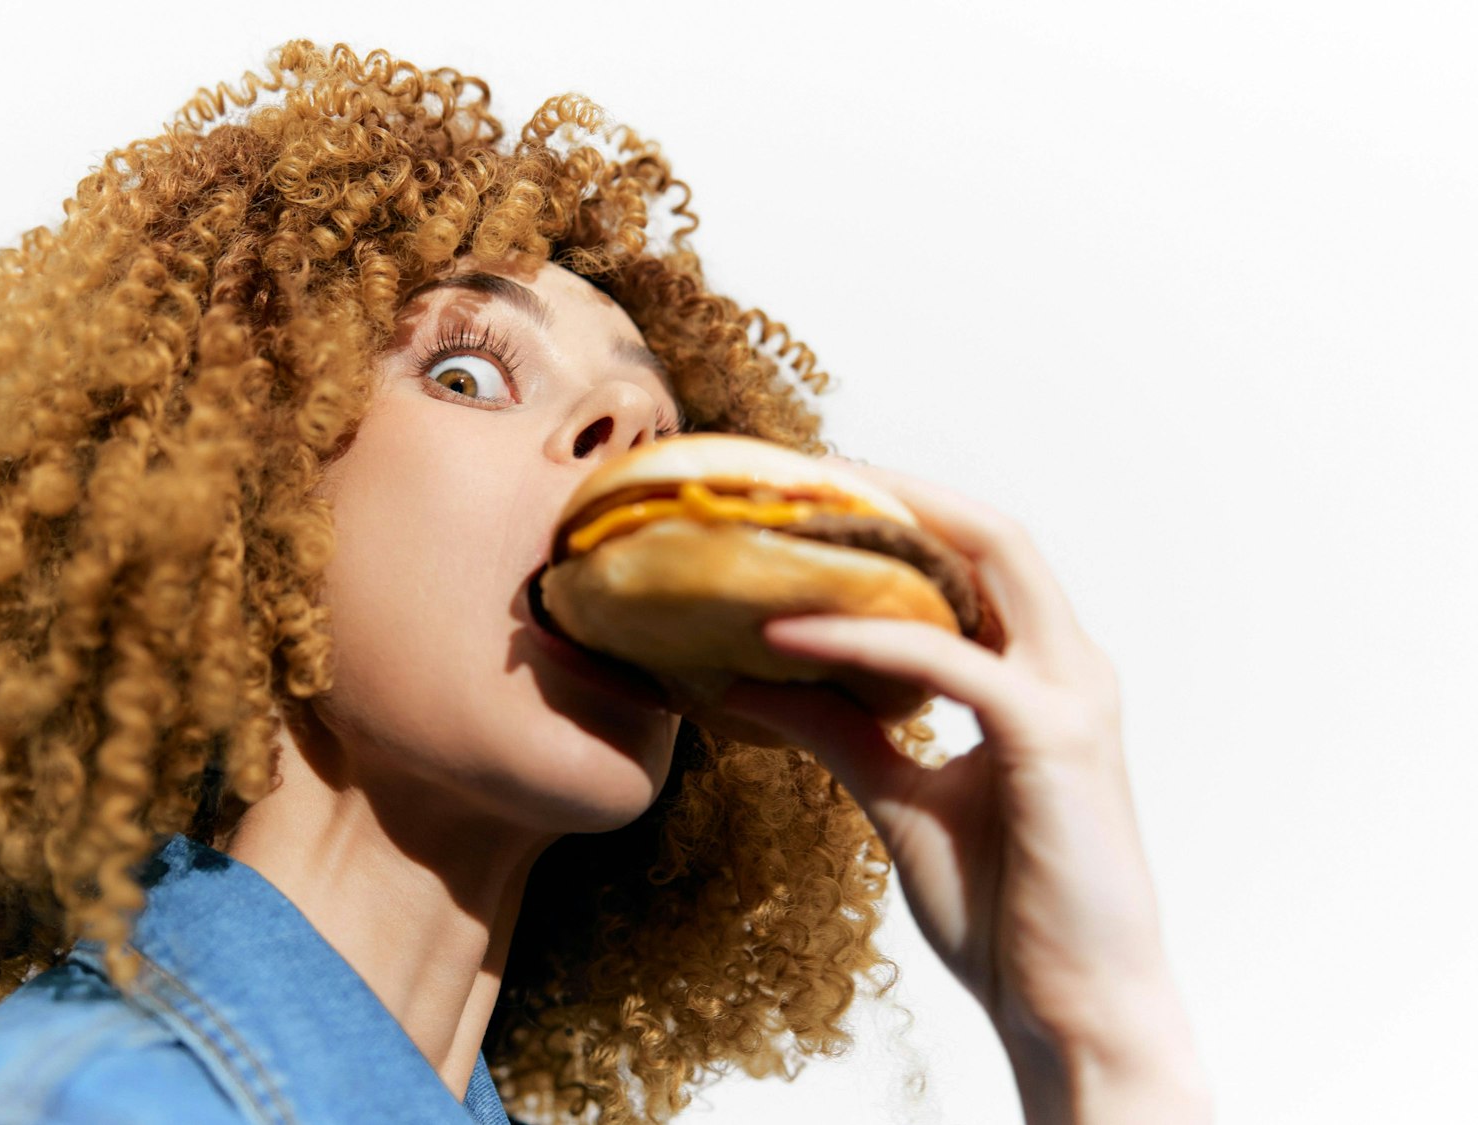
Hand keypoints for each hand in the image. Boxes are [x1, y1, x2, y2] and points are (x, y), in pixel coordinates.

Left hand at [683, 458, 1191, 1072]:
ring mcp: (1071, 699)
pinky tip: (783, 634)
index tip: (812, 493)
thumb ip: (838, 731)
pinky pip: (947, 661)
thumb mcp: (898, 799)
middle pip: (992, 533)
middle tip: (799, 474)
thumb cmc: (1007, 912)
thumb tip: (748, 678)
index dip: (904, 513)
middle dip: (899, 491)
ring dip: (886, 534)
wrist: (1071, 1009)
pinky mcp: (1051, 741)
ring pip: (987, 565)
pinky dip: (861, 640)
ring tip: (789, 516)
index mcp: (1042, 678)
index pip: (980, 558)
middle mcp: (1069, 670)